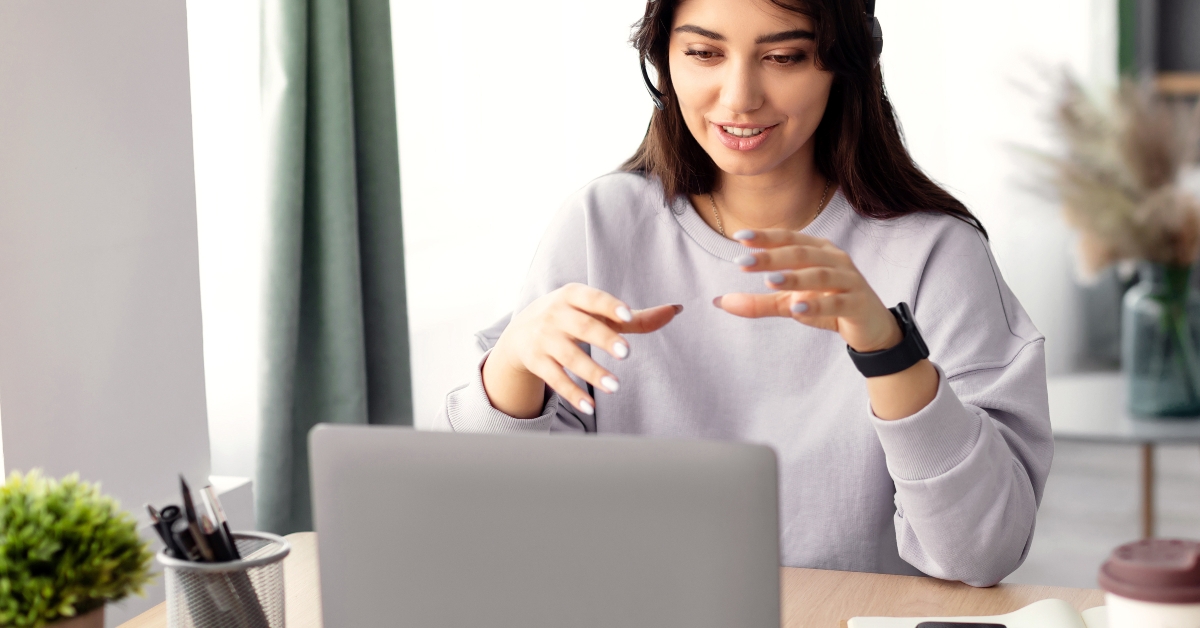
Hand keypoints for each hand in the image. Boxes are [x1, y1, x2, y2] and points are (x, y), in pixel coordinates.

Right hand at [485, 283, 680, 417]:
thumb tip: (676, 310)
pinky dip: (572, 393)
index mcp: (573, 296)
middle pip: (582, 327)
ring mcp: (544, 339)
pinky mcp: (537, 362)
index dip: (609, 306)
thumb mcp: (596, 313)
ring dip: (592, 372)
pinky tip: (591, 406)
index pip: (593, 299)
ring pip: (569, 357)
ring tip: (616, 386)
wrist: (520, 333)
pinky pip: (555, 379)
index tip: (627, 316)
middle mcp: (556, 315)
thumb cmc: (571, 318)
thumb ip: (634, 317)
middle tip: (627, 353)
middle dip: (603, 339)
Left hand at [714, 230, 900, 352]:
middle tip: (743, 261)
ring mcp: (850, 279)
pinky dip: (817, 305)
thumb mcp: (789, 303)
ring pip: (819, 275)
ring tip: (769, 281)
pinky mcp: (859, 303)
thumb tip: (718, 302)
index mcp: (818, 250)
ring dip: (793, 278)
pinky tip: (797, 309)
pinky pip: (837, 302)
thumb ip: (757, 302)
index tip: (738, 237)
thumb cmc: (827, 306)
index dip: (765, 237)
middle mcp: (835, 259)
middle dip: (771, 256)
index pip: (789, 238)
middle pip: (801, 253)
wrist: (869, 327)